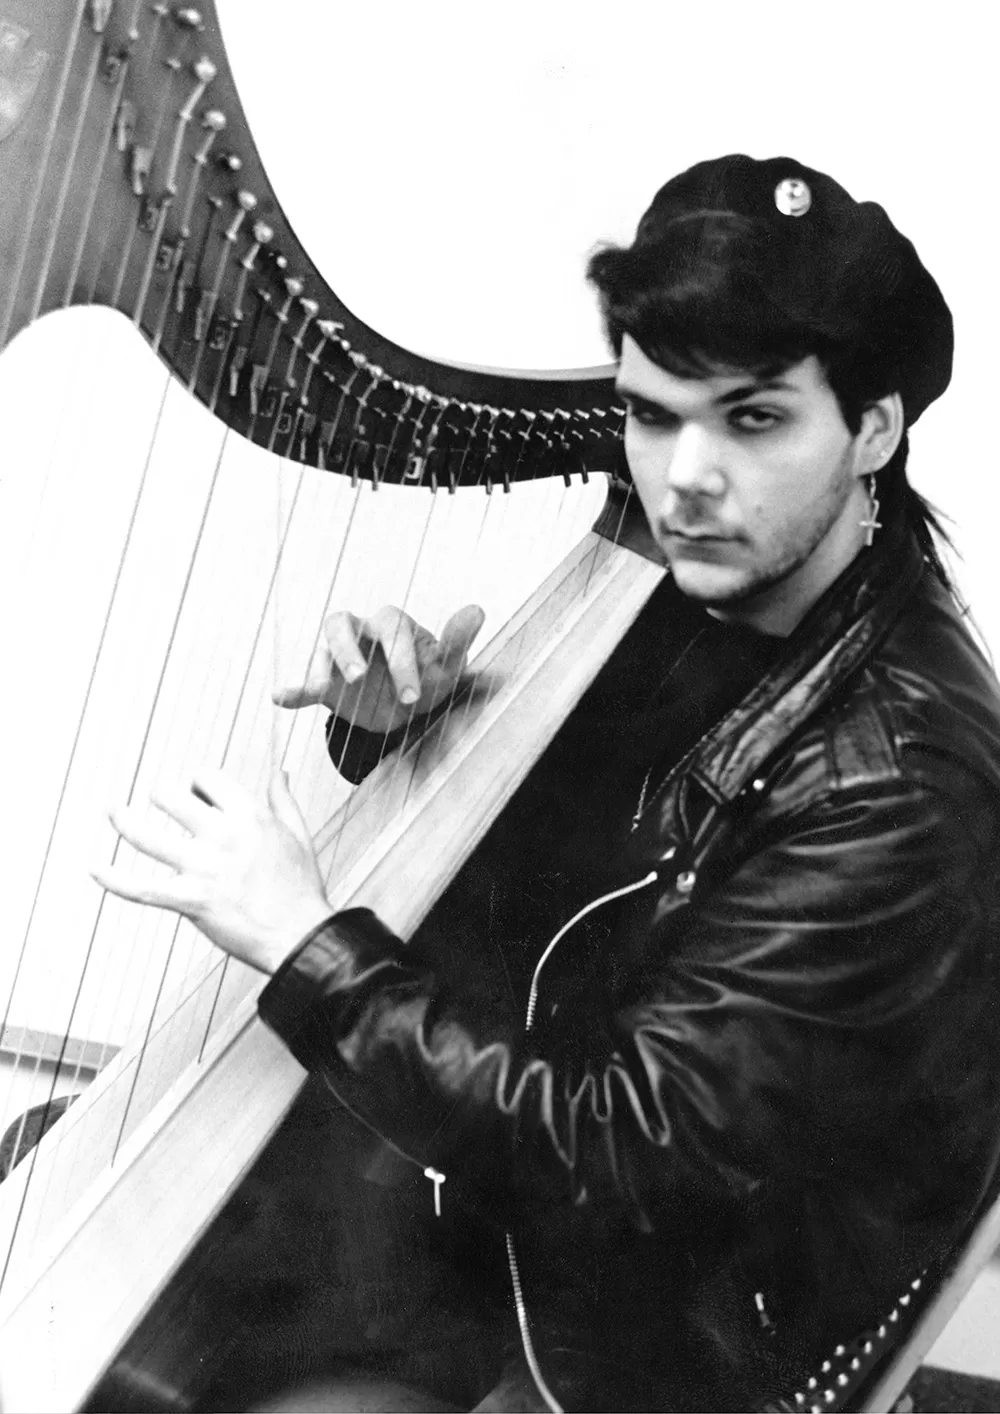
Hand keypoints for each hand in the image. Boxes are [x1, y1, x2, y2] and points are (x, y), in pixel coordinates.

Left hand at [92, 769, 332, 974]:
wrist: (300, 936)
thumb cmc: (300, 888)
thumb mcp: (299, 835)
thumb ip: (283, 800)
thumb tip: (279, 772)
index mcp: (249, 816)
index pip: (206, 779)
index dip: (196, 783)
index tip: (197, 796)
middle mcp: (222, 836)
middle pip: (169, 797)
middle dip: (160, 795)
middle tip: (158, 803)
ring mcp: (203, 868)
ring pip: (147, 837)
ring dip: (123, 821)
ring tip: (113, 811)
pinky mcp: (190, 900)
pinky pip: (141, 888)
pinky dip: (113, 879)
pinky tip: (94, 867)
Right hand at [273, 604, 484, 734]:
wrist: (409, 710)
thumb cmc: (429, 680)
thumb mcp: (447, 668)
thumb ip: (457, 640)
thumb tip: (477, 610)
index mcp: (394, 626)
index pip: (392, 631)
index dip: (402, 662)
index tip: (413, 696)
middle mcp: (362, 633)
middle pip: (343, 623)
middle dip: (350, 650)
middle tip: (359, 678)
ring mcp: (340, 657)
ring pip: (322, 644)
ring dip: (321, 662)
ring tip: (320, 685)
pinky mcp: (326, 685)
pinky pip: (304, 683)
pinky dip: (292, 690)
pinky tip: (280, 697)